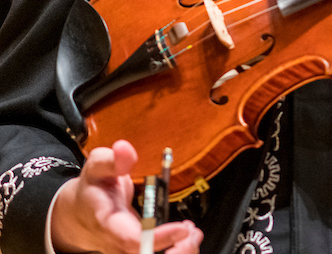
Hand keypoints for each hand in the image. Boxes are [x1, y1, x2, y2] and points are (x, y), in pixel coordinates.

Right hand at [51, 140, 201, 253]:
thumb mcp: (97, 167)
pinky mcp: (135, 250)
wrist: (78, 212)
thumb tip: (124, 147)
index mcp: (107, 222)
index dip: (158, 237)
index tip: (182, 228)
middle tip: (192, 231)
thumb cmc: (92, 188)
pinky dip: (177, 249)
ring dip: (180, 251)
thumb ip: (112, 159)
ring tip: (193, 232)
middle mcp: (116, 243)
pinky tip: (186, 235)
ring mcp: (124, 249)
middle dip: (176, 249)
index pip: (132, 239)